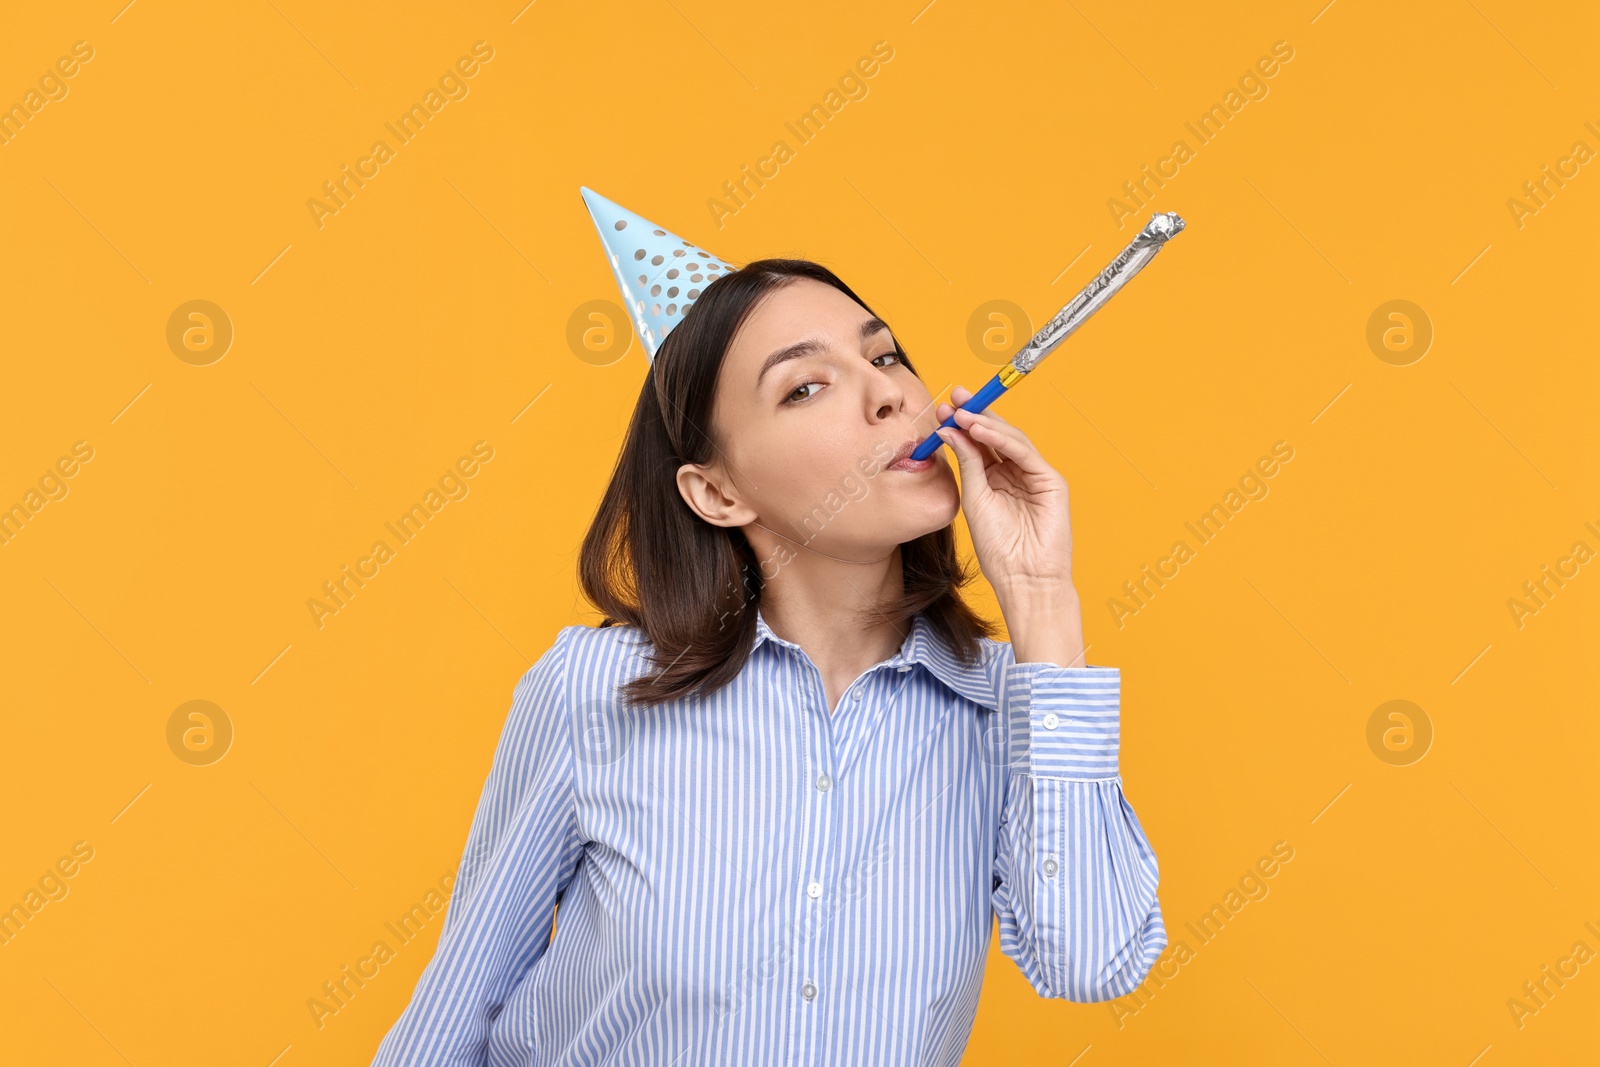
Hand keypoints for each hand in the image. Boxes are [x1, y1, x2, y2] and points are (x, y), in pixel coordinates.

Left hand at [934, 385, 1074, 610]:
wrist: (1023, 578)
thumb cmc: (998, 548)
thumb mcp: (974, 499)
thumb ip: (967, 464)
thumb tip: (950, 430)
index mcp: (995, 479)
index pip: (980, 443)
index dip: (962, 424)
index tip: (942, 408)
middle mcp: (1015, 473)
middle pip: (996, 435)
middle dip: (975, 413)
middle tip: (953, 397)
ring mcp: (1034, 475)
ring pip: (1010, 439)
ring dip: (986, 423)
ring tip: (961, 413)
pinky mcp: (1050, 481)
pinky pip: (1024, 452)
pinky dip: (1002, 438)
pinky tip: (981, 429)